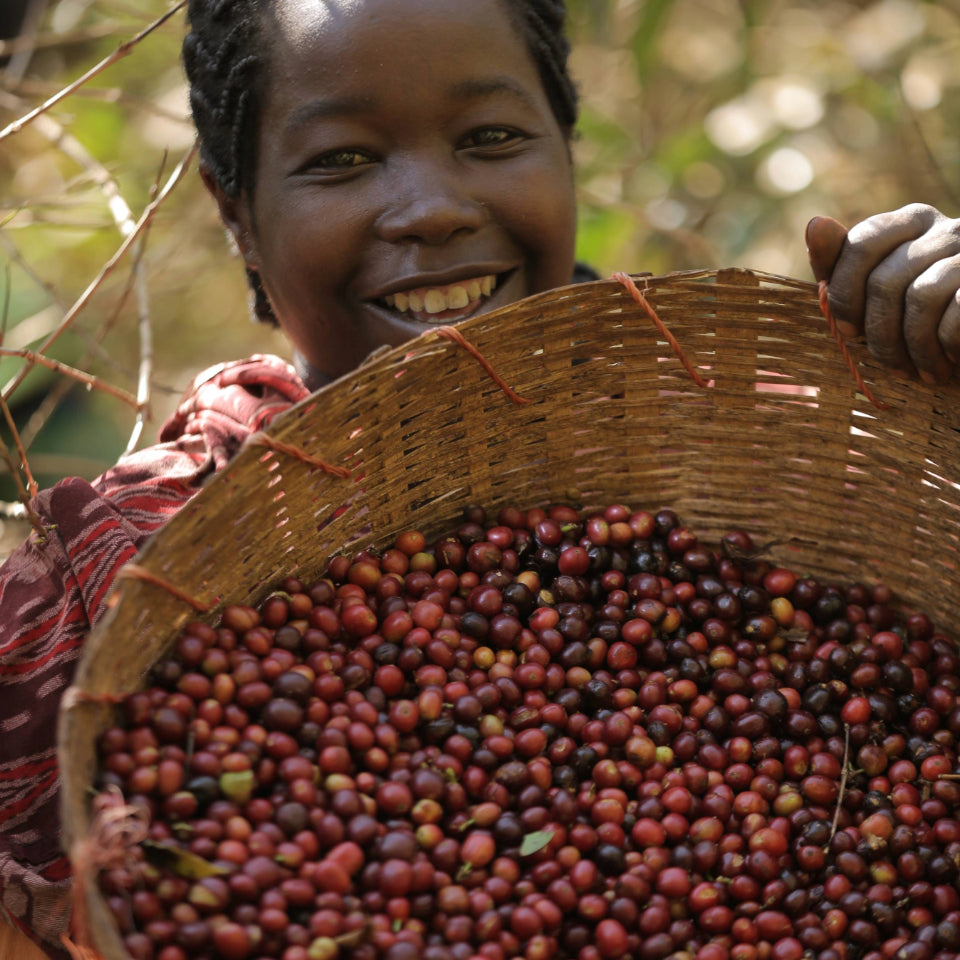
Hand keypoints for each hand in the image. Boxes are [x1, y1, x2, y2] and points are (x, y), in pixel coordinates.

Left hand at [805, 204, 959, 381]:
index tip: (848, 332)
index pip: (861, 243)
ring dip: (914, 347)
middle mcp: (946, 228)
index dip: (845, 295)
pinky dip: (945, 346)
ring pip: (921, 296)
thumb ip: (841, 266)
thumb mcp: (875, 298)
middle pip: (885, 280)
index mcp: (911, 224)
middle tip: (891, 366)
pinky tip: (950, 361)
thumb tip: (815, 223)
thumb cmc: (924, 324)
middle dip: (880, 335)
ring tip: (921, 371)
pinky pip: (956, 310)